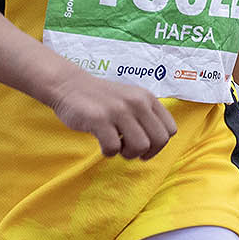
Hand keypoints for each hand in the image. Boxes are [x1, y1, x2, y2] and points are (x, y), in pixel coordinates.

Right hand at [49, 69, 176, 160]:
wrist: (69, 85)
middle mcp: (136, 102)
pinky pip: (114, 148)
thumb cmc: (101, 98)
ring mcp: (118, 110)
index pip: (169, 130)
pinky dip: (108, 152)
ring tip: (116, 146)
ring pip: (140, 146)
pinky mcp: (99, 119)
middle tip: (130, 151)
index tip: (144, 147)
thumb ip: (146, 115)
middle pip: (159, 141)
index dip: (159, 145)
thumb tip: (156, 144)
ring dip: (128, 154)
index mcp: (147, 98)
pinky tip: (102, 143)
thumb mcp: (130, 99)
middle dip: (146, 153)